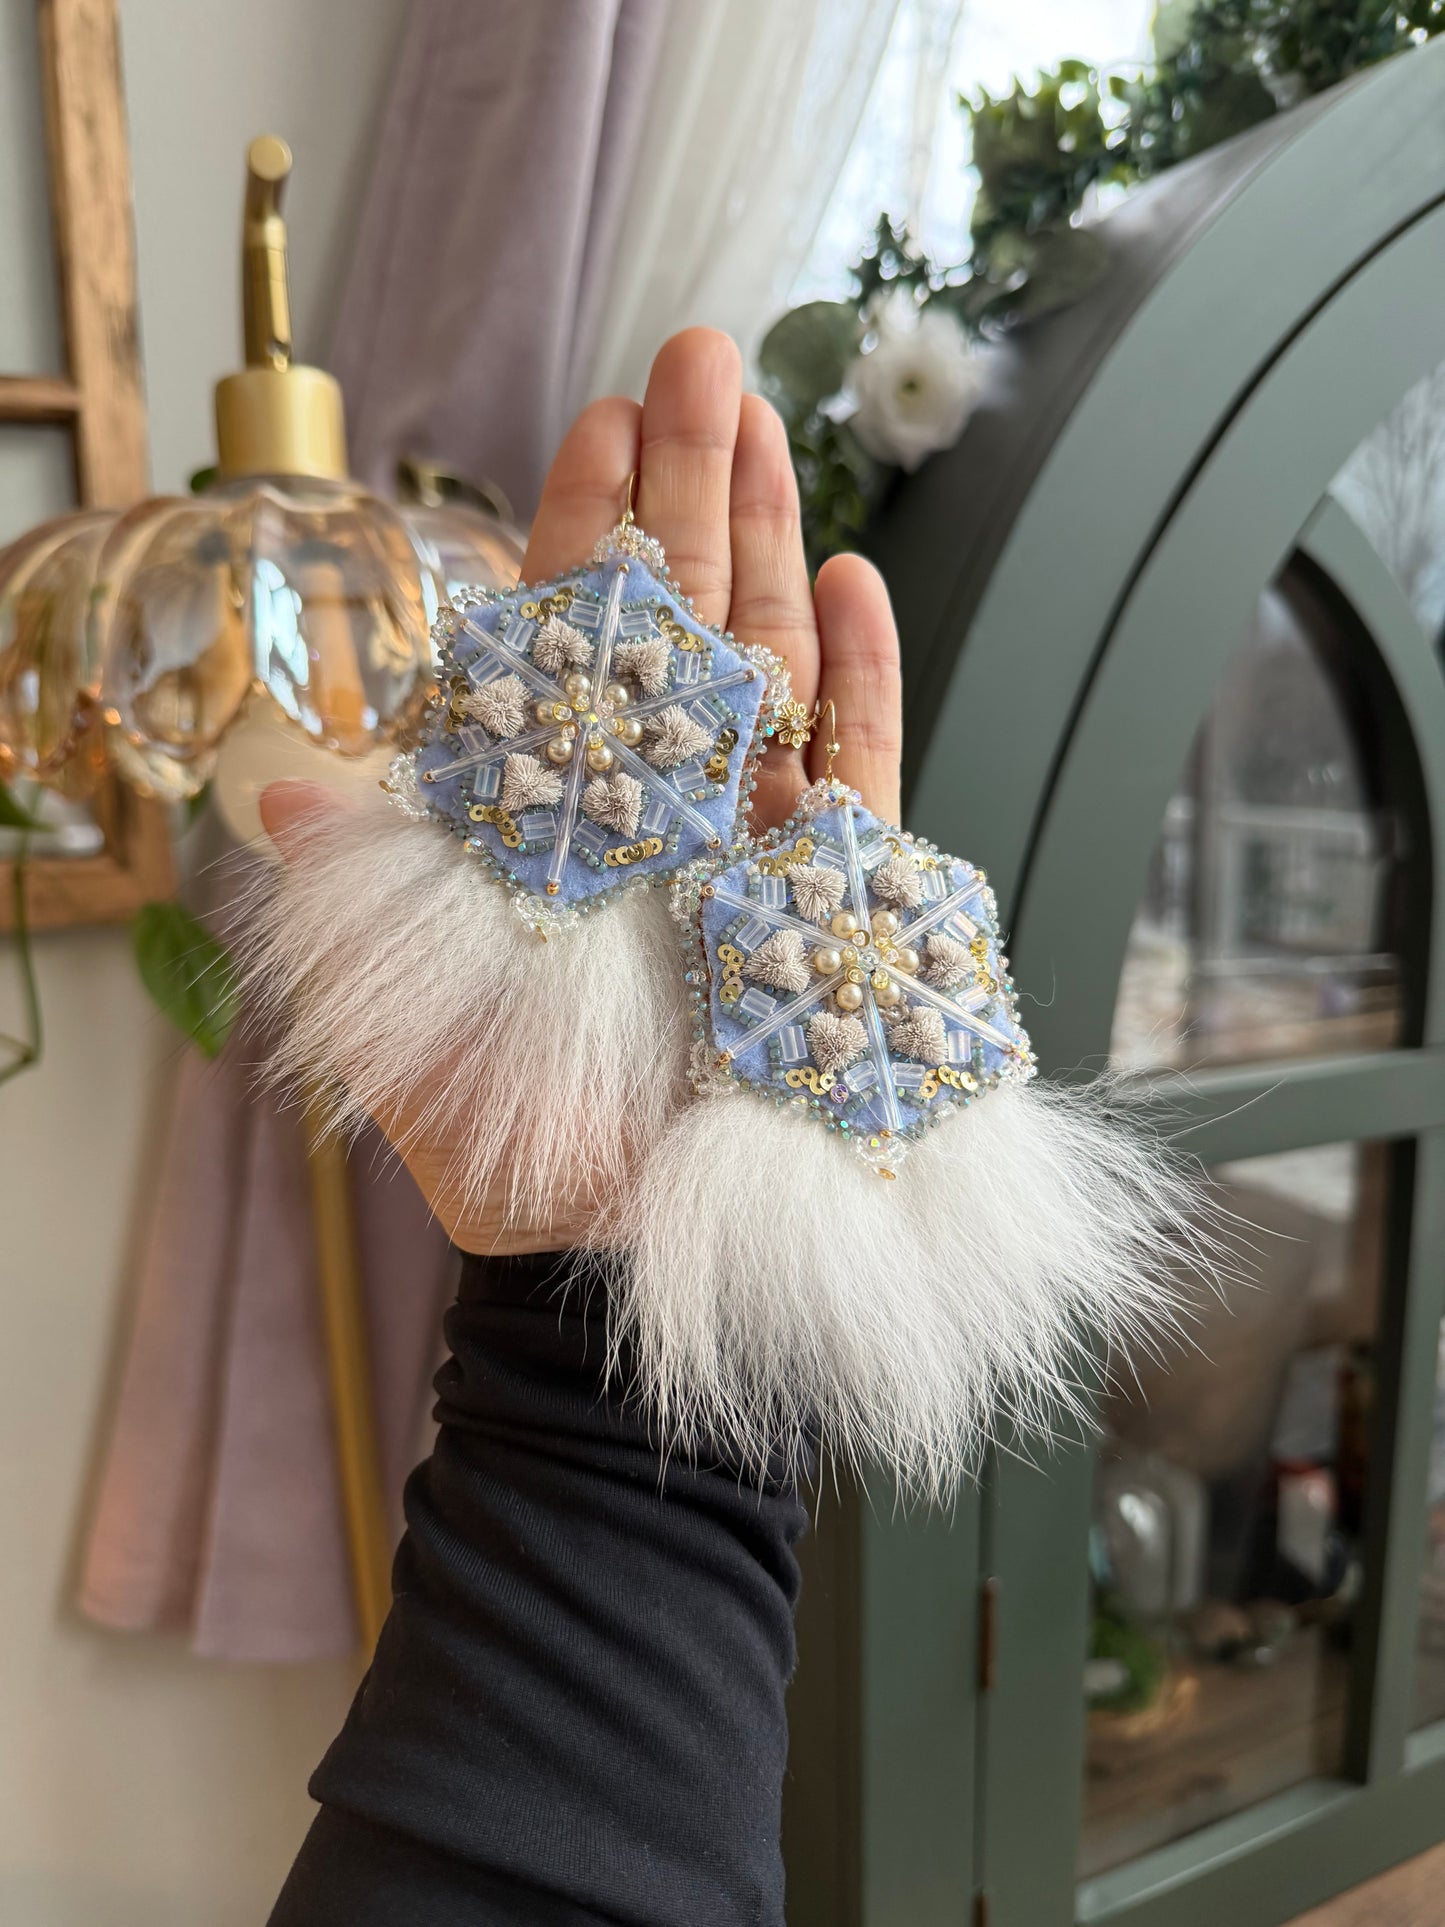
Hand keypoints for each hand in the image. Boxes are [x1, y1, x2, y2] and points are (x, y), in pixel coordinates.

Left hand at [262, 328, 902, 1250]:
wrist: (628, 1265)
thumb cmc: (508, 1156)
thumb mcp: (414, 1030)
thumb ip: (370, 913)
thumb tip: (268, 801)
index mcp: (553, 828)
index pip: (568, 655)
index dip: (581, 537)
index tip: (596, 419)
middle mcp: (654, 820)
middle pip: (676, 631)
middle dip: (687, 496)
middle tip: (702, 361)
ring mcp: (751, 855)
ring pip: (767, 675)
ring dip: (768, 551)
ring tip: (770, 428)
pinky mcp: (835, 911)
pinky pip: (853, 781)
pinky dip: (857, 686)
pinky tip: (852, 582)